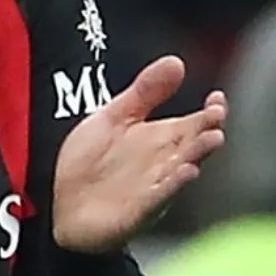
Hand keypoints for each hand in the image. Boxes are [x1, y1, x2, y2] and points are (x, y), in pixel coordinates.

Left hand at [51, 55, 226, 253]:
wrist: (58, 206)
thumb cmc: (90, 164)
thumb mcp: (114, 118)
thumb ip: (144, 92)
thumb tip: (176, 61)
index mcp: (160, 141)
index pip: (194, 124)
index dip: (209, 113)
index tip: (217, 99)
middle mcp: (162, 165)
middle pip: (192, 146)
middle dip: (207, 132)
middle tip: (217, 118)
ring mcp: (151, 190)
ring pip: (180, 172)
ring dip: (196, 157)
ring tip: (212, 140)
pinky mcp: (135, 213)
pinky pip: (157, 199)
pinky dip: (171, 187)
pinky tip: (184, 174)